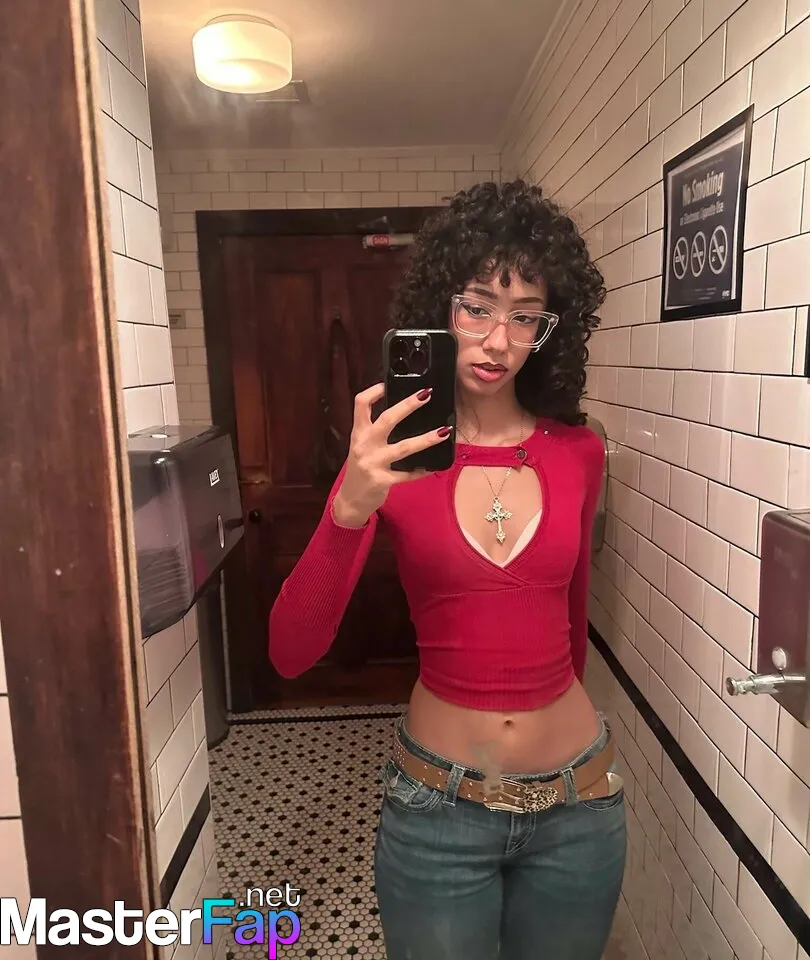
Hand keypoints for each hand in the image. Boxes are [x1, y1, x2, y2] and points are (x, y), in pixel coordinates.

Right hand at [332, 383, 450, 526]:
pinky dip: (421, 471)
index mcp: (358, 433)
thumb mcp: (361, 446)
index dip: (373, 391)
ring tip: (444, 431)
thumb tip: (401, 411)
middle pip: (387, 419)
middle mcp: (364, 445)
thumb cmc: (360, 469)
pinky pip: (407, 474)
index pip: (360, 404)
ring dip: (426, 439)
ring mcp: (373, 463)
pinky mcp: (382, 481)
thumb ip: (374, 431)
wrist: (350, 500)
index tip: (388, 383)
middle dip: (408, 405)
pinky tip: (433, 467)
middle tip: (427, 394)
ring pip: (404, 448)